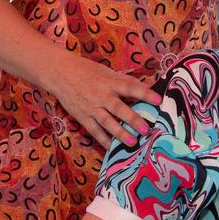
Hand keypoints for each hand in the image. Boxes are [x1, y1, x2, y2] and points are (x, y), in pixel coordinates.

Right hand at [46, 59, 160, 146]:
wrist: (60, 74)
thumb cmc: (87, 71)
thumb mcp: (106, 72)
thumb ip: (123, 82)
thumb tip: (144, 90)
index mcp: (110, 81)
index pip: (130, 87)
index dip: (145, 93)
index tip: (158, 100)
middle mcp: (101, 95)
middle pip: (119, 108)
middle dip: (133, 119)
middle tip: (146, 129)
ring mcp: (91, 107)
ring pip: (107, 123)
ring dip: (121, 133)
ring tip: (133, 142)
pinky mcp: (83, 117)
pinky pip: (95, 131)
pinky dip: (104, 140)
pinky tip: (113, 148)